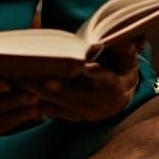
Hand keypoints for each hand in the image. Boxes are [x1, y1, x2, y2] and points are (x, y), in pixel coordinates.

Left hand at [24, 40, 141, 122]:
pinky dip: (46, 110)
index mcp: (116, 87)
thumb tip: (126, 40)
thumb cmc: (122, 72)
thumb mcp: (128, 61)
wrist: (122, 99)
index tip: (88, 67)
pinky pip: (60, 115)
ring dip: (48, 99)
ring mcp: (90, 113)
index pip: (108, 79)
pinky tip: (30, 106)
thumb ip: (125, 50)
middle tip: (45, 81)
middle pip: (80, 95)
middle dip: (62, 89)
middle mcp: (103, 104)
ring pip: (67, 106)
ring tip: (30, 88)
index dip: (98, 74)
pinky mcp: (78, 118)